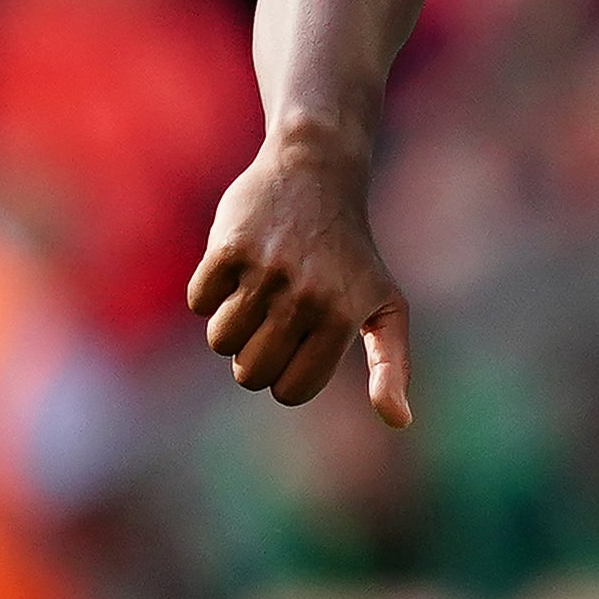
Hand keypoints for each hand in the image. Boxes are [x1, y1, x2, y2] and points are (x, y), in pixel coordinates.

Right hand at [186, 134, 414, 425]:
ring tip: (258, 293)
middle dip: (255, 358)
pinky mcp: (228, 247)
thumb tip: (399, 422)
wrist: (317, 176)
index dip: (285, 378)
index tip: (298, 347)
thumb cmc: (353, 256)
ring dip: (231, 326)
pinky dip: (210, 292)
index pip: (289, 391)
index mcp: (341, 319)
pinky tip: (238, 267)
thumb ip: (392, 366)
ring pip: (221, 341)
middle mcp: (305, 297)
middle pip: (250, 373)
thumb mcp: (387, 307)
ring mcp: (265, 271)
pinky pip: (199, 302)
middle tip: (275, 320)